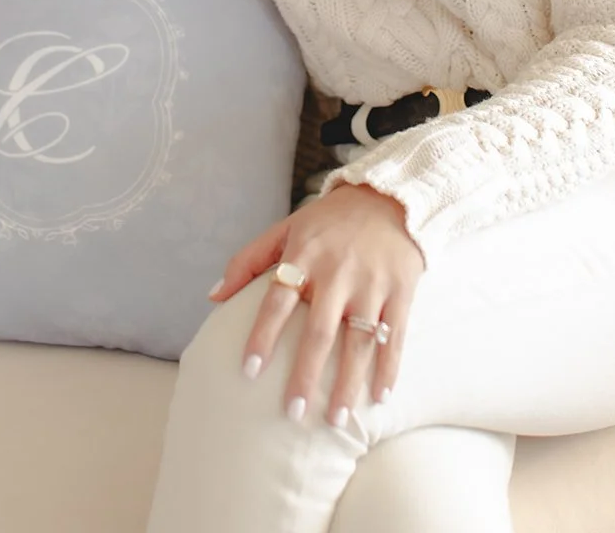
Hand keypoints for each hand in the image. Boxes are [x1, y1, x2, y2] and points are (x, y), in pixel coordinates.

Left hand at [208, 183, 423, 425]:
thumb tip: (213, 296)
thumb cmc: (330, 219)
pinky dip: (388, 368)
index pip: (278, 300)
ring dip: (347, 383)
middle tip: (291, 412)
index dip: (263, 335)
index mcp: (305, 256)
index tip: (249, 370)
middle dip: (305, 375)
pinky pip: (395, 336)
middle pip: (319, 332)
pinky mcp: (400, 290)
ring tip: (334, 419)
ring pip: (359, 341)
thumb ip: (249, 260)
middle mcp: (338, 272)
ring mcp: (372, 283)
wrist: (390, 195)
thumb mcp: (287, 228)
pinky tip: (379, 397)